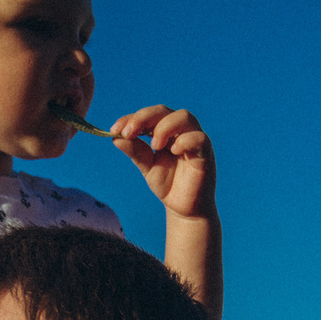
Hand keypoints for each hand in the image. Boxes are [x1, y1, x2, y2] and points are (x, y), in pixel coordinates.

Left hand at [108, 105, 215, 220]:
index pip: (148, 116)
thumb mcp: (146, 166)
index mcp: (164, 130)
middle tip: (129, 133)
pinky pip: (199, 138)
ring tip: (154, 145)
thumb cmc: (168, 184)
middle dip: (143, 118)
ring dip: (164, 127)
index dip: (131, 119)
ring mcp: (194, 139)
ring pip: (183, 117)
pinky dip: (185, 140)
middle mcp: (180, 131)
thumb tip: (115, 138)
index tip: (114, 130)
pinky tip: (172, 151)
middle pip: (163, 111)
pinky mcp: (206, 153)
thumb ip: (135, 151)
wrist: (184, 208)